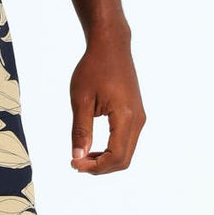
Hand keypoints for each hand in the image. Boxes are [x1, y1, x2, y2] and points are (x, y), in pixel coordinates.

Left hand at [69, 34, 145, 174]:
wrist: (111, 47)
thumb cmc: (93, 68)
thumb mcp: (81, 100)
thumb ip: (80, 130)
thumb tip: (78, 157)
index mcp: (126, 116)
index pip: (116, 156)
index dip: (95, 167)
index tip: (74, 163)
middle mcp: (138, 119)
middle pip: (124, 159)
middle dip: (100, 167)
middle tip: (76, 163)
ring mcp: (139, 117)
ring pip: (127, 152)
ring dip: (106, 160)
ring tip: (82, 157)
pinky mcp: (136, 115)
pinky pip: (127, 141)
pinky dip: (112, 151)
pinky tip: (93, 147)